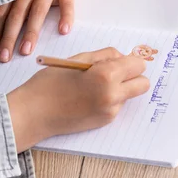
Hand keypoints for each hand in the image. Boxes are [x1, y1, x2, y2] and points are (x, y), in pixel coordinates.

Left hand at [0, 0, 82, 62]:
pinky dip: (66, 16)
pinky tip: (64, 29)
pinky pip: (67, 2)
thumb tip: (3, 16)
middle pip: (18, 15)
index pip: (4, 11)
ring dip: (31, 32)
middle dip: (9, 37)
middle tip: (4, 57)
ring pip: (38, 11)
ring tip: (26, 50)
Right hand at [7, 48, 149, 152]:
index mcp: (106, 75)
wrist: (35, 114)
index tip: (120, 61)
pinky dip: (109, 100)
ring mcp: (110, 111)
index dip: (130, 61)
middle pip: (143, 84)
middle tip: (115, 73)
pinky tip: (88, 98)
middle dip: (133, 76)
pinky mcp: (105, 121)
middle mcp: (113, 95)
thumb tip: (123, 57)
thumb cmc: (50, 83)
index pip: (137, 65)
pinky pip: (117, 106)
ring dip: (120, 88)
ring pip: (129, 95)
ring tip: (93, 86)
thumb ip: (104, 56)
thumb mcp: (78, 59)